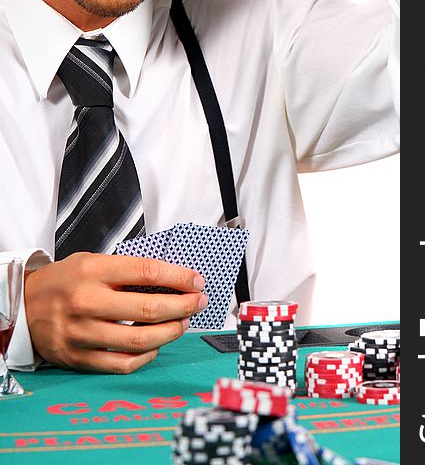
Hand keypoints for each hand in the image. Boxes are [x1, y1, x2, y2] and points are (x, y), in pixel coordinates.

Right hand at [24, 252, 207, 373]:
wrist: (24, 305)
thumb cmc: (65, 280)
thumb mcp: (92, 262)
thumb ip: (127, 270)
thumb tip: (173, 280)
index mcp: (92, 271)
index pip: (147, 272)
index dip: (179, 277)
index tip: (196, 281)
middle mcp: (87, 301)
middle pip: (149, 308)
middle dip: (183, 306)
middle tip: (198, 302)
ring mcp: (82, 332)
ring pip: (140, 339)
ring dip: (171, 332)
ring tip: (182, 323)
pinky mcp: (79, 357)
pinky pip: (123, 363)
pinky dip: (147, 356)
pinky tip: (156, 345)